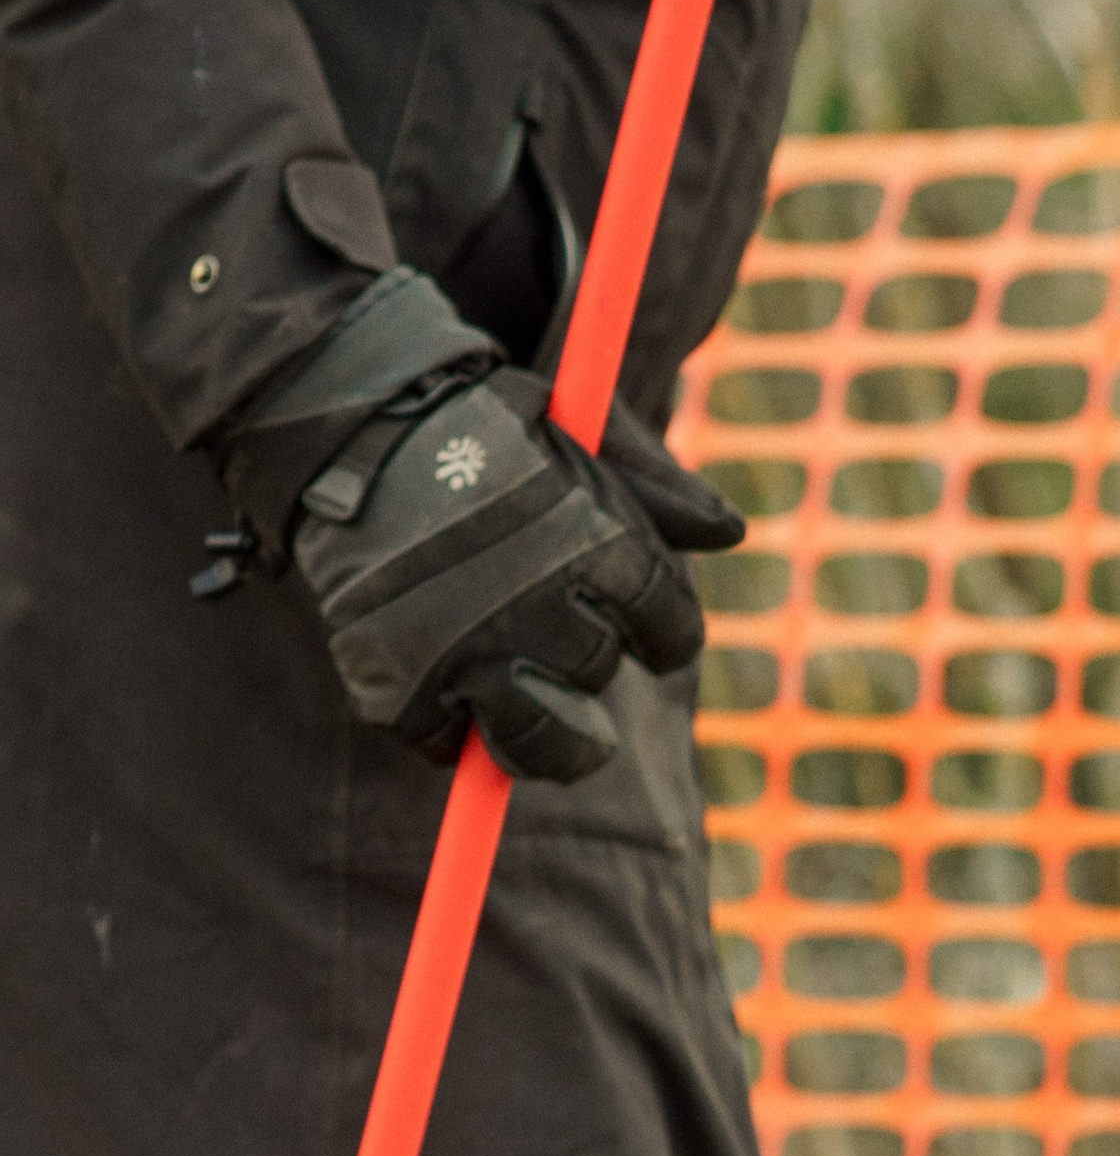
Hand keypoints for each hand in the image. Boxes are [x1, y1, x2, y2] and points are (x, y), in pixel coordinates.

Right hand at [291, 371, 742, 782]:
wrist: (349, 411)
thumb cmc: (482, 421)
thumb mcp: (582, 430)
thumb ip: (655, 486)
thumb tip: (733, 532)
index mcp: (600, 547)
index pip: (672, 631)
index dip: (664, 632)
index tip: (646, 628)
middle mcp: (541, 609)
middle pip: (598, 675)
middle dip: (585, 657)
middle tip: (552, 629)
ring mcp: (467, 652)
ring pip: (539, 743)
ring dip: (541, 736)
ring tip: (524, 706)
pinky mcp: (400, 683)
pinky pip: (443, 744)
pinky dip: (442, 726)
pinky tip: (435, 678)